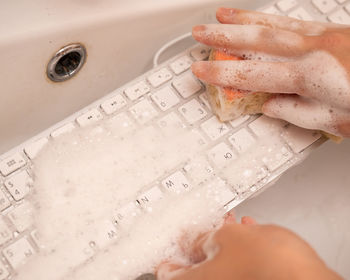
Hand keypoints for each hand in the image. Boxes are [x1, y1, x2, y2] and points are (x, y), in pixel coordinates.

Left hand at [157, 215, 341, 279]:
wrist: (305, 276)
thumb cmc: (268, 264)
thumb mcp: (224, 238)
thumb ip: (201, 238)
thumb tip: (190, 238)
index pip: (166, 270)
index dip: (169, 249)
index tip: (173, 237)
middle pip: (194, 266)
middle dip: (201, 240)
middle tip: (204, 225)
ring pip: (217, 264)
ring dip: (221, 242)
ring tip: (229, 223)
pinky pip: (235, 267)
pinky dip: (237, 250)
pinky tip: (246, 232)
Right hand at [191, 8, 349, 136]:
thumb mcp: (335, 122)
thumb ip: (296, 112)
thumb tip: (268, 104)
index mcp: (312, 77)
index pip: (254, 75)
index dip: (224, 73)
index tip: (203, 69)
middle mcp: (315, 50)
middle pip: (259, 40)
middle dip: (225, 35)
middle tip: (201, 31)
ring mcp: (325, 36)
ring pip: (275, 24)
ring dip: (245, 19)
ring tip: (223, 14)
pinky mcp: (333, 31)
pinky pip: (294, 22)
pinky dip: (272, 18)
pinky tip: (261, 17)